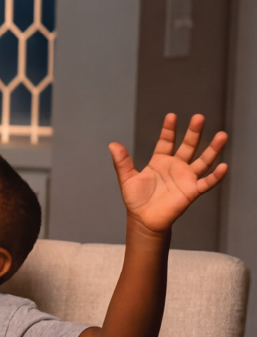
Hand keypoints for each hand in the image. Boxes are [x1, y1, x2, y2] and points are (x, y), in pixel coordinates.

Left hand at [111, 113, 229, 236]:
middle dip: (194, 132)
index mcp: (160, 161)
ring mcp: (186, 178)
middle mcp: (176, 166)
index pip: (166, 141)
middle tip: (199, 117)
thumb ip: (121, 162)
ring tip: (222, 136)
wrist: (143, 220)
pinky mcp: (192, 191)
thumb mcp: (127, 178)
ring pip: (203, 161)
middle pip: (188, 146)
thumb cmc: (136, 199)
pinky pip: (207, 182)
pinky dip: (216, 176)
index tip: (172, 116)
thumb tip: (112, 144)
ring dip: (212, 149)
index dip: (169, 130)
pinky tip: (223, 166)